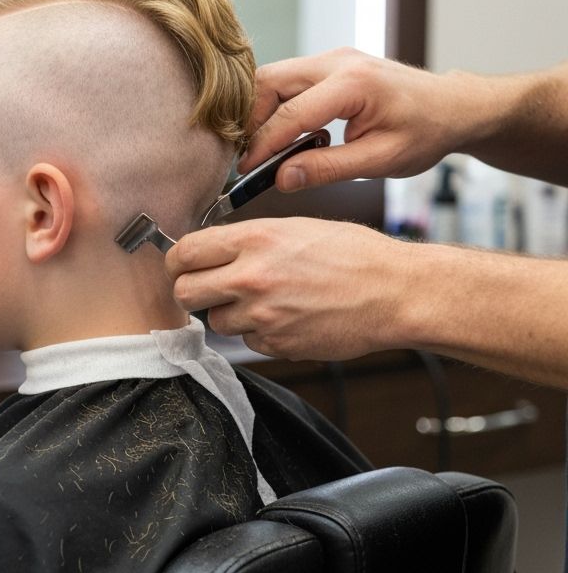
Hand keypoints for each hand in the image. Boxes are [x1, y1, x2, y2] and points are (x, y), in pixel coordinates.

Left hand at [168, 217, 412, 359]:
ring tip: (265, 301)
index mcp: (254, 240)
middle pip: (185, 292)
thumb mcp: (295, 228)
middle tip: (209, 288)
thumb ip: (248, 241)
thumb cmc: (353, 255)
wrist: (394, 292)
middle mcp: (251, 277)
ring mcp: (262, 315)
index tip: (182, 266)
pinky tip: (287, 317)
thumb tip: (211, 251)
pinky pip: (247, 340)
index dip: (177, 261)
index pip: (184, 253)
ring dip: (230, 314)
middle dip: (192, 291)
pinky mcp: (276, 344)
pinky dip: (260, 332)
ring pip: (215, 321)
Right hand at [241, 48, 485, 188]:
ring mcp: (332, 59)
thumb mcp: (380, 161)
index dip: (262, 145)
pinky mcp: (329, 65)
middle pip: (269, 82)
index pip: (289, 114)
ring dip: (261, 113)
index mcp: (353, 84)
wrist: (453, 106)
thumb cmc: (425, 132)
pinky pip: (288, 81)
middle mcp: (337, 62)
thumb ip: (328, 169)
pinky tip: (285, 136)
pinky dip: (276, 107)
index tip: (246, 171)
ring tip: (265, 150)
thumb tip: (282, 178)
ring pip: (273, 78)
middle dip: (251, 121)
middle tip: (249, 157)